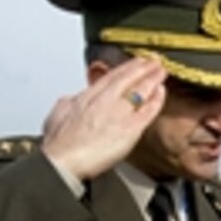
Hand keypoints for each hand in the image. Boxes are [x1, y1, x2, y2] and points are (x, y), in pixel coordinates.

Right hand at [41, 57, 166, 179]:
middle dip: (141, 68)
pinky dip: (156, 100)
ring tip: (161, 71)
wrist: (62, 160)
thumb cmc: (59, 145)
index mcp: (87, 97)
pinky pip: (147, 111)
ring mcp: (118, 113)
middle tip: (153, 60)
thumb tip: (72, 99)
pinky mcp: (130, 129)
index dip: (125, 68)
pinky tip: (161, 92)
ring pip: (139, 90)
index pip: (111, 77)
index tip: (135, 64)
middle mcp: (104, 101)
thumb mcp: (58, 115)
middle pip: (126, 79)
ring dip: (152, 78)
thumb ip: (69, 104)